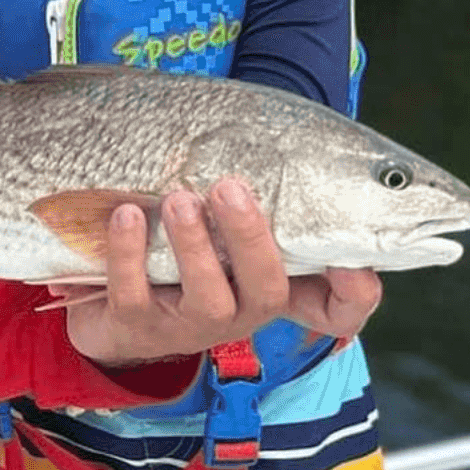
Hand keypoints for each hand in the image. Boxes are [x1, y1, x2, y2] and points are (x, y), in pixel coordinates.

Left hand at [64, 177, 381, 365]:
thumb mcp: (228, 231)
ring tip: (178, 198)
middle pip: (267, 290)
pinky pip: (134, 294)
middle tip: (229, 187)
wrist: (114, 307)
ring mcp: (188, 325)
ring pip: (206, 296)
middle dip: (251, 238)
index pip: (338, 309)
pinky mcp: (135, 326)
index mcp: (271, 288)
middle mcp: (240, 313)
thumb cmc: (187, 251)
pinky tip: (127, 214)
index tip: (353, 261)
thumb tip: (287, 143)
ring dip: (193, 244)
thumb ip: (262, 198)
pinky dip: (130, 252)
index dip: (355, 291)